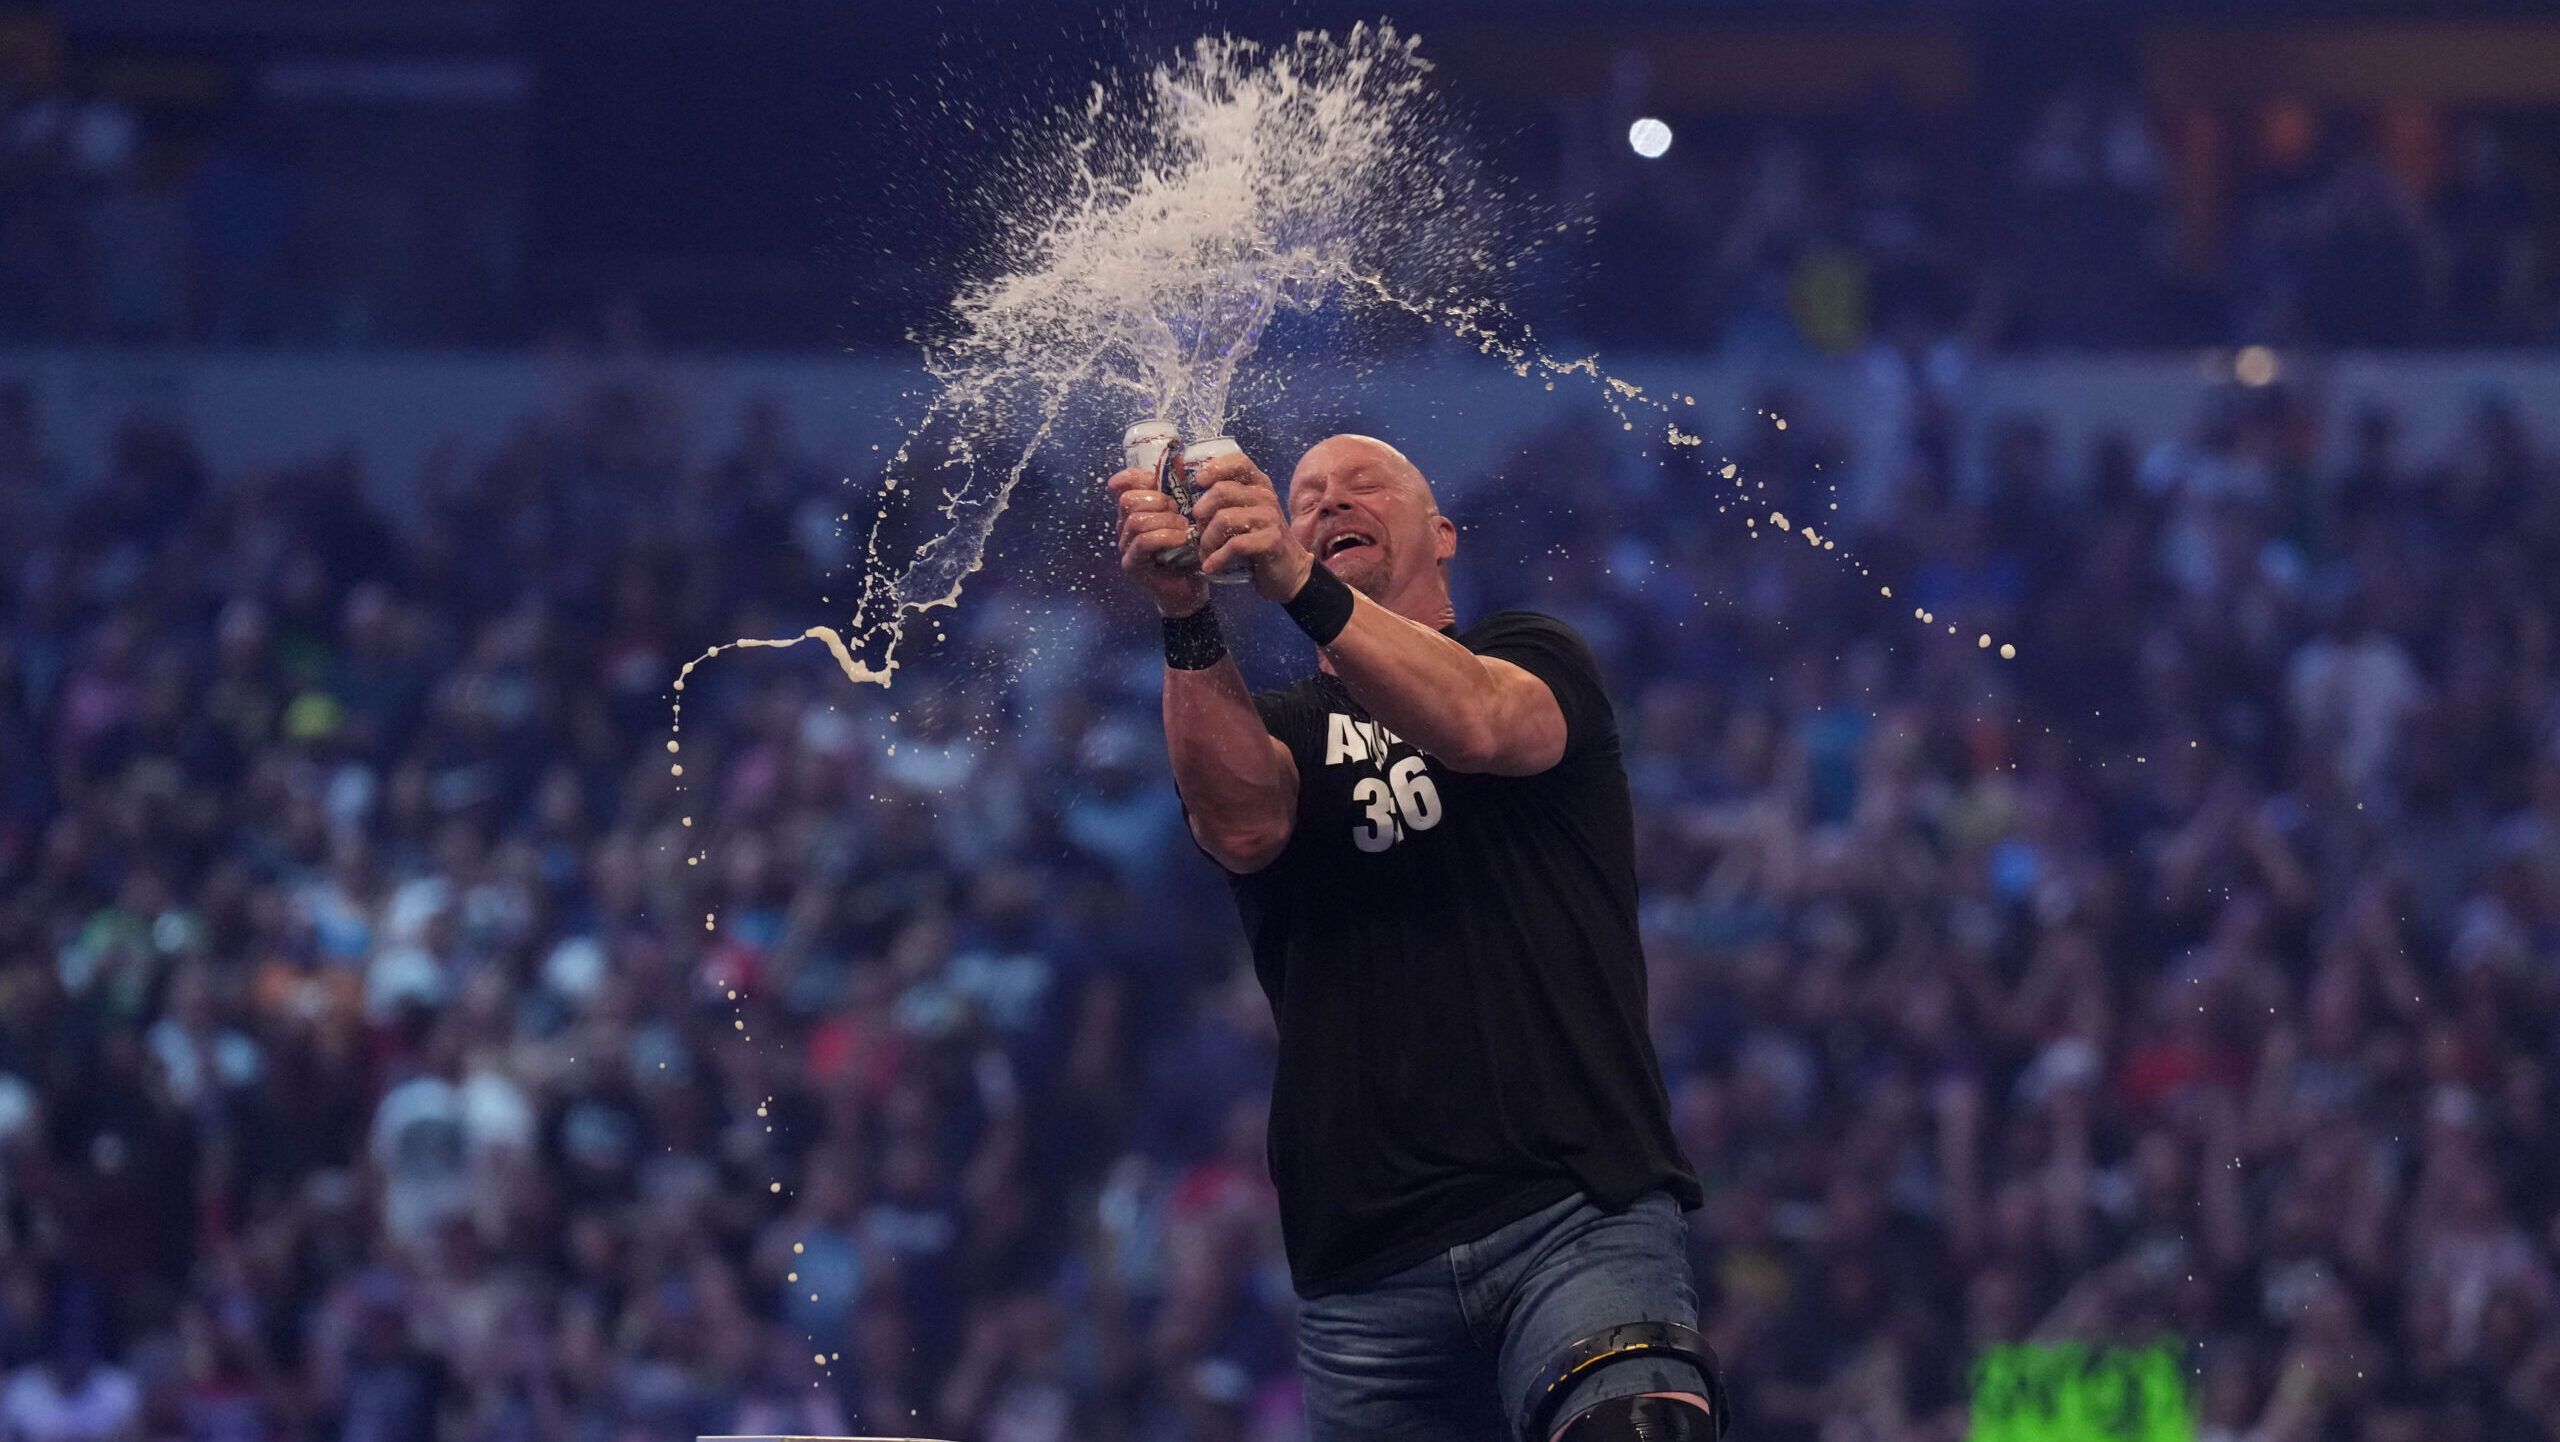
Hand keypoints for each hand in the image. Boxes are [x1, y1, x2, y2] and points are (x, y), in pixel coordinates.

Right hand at [1110, 467, 1210, 616]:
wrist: (1190, 589)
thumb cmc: (1189, 550)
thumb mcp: (1186, 517)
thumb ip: (1178, 495)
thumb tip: (1179, 464)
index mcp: (1135, 509)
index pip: (1120, 484)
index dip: (1136, 477)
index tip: (1158, 483)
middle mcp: (1125, 525)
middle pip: (1127, 499)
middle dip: (1157, 501)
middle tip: (1180, 514)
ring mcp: (1125, 545)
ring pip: (1136, 520)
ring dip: (1165, 520)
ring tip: (1184, 529)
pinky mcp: (1132, 564)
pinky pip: (1143, 541)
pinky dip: (1164, 537)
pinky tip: (1181, 540)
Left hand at [1188, 452, 1313, 602]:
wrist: (1287, 569)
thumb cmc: (1259, 539)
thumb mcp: (1246, 514)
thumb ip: (1227, 502)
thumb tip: (1193, 503)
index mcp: (1259, 484)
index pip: (1238, 462)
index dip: (1215, 468)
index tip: (1199, 481)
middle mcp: (1265, 496)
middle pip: (1221, 491)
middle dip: (1202, 513)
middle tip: (1198, 531)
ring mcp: (1269, 517)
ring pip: (1224, 519)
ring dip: (1207, 540)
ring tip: (1205, 554)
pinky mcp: (1270, 540)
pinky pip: (1234, 544)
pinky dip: (1217, 558)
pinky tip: (1211, 566)